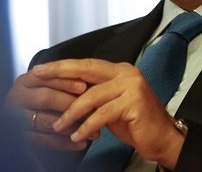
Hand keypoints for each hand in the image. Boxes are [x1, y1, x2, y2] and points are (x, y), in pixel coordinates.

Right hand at [4, 68, 87, 150]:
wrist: (28, 116)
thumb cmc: (47, 98)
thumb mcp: (51, 86)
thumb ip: (65, 82)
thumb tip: (87, 85)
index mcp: (25, 81)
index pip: (45, 78)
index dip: (65, 82)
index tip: (84, 87)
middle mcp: (17, 98)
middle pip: (45, 98)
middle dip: (70, 103)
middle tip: (93, 110)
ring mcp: (16, 119)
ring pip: (45, 121)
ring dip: (71, 126)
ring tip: (93, 131)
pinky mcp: (21, 138)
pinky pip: (43, 141)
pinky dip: (64, 143)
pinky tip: (81, 144)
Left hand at [34, 59, 185, 169]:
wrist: (163, 138)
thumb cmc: (136, 123)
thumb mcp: (110, 106)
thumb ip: (94, 96)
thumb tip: (66, 95)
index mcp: (120, 70)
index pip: (87, 64)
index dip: (63, 66)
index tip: (41, 69)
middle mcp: (127, 73)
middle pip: (87, 69)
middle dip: (60, 73)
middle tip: (38, 77)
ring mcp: (132, 86)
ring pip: (92, 96)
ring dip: (71, 113)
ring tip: (58, 125)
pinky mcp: (134, 103)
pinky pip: (102, 114)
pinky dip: (86, 126)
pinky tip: (77, 135)